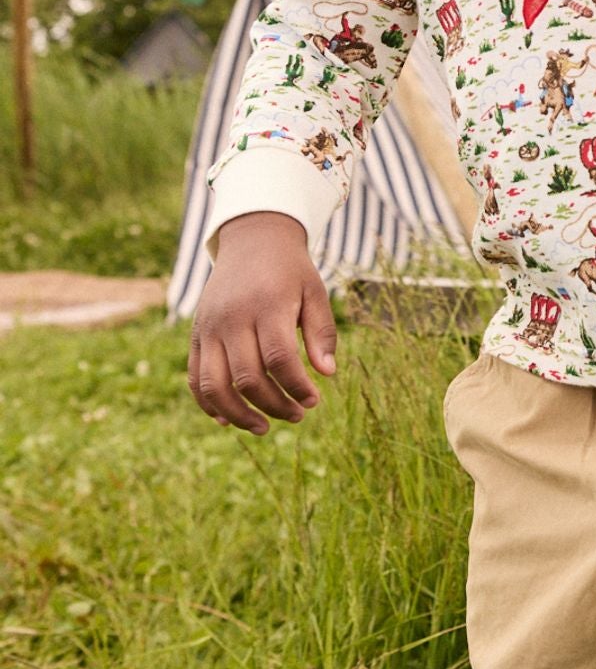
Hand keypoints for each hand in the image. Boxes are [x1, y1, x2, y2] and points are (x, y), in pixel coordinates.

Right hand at [188, 213, 337, 434]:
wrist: (252, 240)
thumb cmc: (290, 271)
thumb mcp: (315, 292)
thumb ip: (322, 331)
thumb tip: (327, 374)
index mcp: (266, 306)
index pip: (279, 359)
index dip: (297, 387)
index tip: (314, 401)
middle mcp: (233, 319)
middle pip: (247, 378)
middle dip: (274, 405)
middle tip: (298, 415)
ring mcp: (210, 328)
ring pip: (215, 385)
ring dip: (239, 415)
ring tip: (263, 428)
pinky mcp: (197, 335)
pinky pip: (195, 378)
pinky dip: (208, 404)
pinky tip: (228, 420)